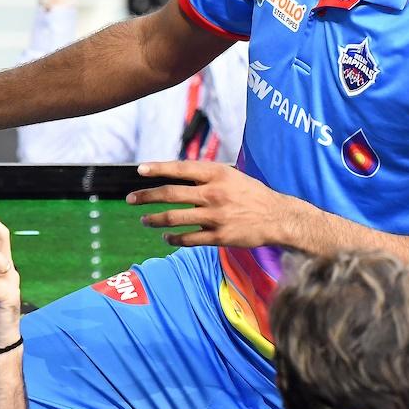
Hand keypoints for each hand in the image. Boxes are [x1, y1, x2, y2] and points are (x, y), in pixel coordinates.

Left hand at [127, 161, 299, 247]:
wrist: (278, 217)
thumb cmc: (252, 194)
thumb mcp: (231, 176)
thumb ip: (206, 175)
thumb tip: (177, 174)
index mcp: (217, 174)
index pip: (180, 169)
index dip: (158, 169)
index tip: (139, 170)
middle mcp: (214, 193)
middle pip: (171, 194)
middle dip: (146, 197)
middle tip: (130, 199)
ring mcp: (216, 216)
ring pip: (175, 218)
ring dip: (154, 220)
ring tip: (145, 220)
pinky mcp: (219, 236)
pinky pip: (189, 239)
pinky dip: (174, 238)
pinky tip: (167, 237)